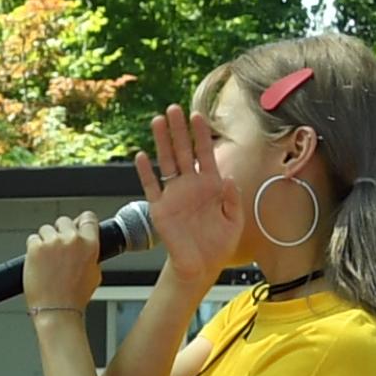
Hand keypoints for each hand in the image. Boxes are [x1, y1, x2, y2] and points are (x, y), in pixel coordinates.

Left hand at [21, 214, 105, 315]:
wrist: (57, 311)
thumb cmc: (74, 297)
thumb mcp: (94, 273)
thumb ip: (90, 253)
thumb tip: (84, 242)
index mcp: (90, 245)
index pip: (88, 218)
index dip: (81, 222)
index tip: (77, 225)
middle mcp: (72, 240)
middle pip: (64, 221)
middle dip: (60, 233)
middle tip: (58, 250)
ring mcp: (52, 243)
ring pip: (46, 229)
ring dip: (45, 241)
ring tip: (47, 260)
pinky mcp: (35, 248)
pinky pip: (32, 239)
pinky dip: (33, 249)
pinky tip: (38, 263)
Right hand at [131, 103, 244, 288]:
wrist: (201, 266)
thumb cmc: (218, 244)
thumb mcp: (234, 221)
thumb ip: (232, 200)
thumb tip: (227, 179)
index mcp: (210, 185)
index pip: (205, 154)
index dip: (201, 135)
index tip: (197, 115)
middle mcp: (190, 185)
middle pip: (183, 152)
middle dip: (179, 130)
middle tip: (173, 109)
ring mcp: (174, 195)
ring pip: (166, 163)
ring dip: (162, 142)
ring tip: (157, 122)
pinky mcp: (160, 209)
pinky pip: (151, 187)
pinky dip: (146, 173)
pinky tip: (141, 156)